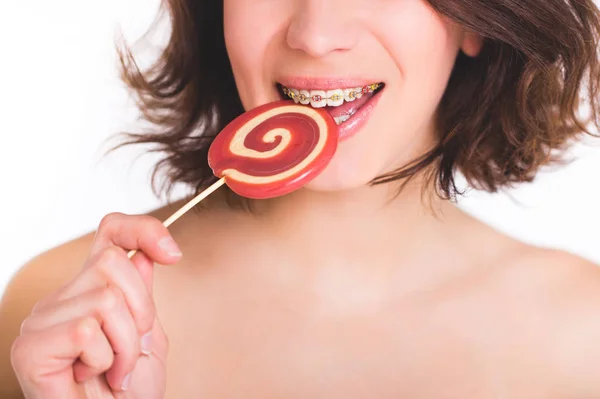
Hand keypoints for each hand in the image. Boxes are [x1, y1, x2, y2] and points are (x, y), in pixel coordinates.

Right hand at [10, 213, 181, 397]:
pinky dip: (104, 359)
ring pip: (106, 300)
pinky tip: (93, 376)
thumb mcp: (149, 337)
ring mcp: (42, 320)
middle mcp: (62, 298)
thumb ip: (142, 297)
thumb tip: (143, 256)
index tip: (172, 254)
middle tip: (134, 350)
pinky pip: (86, 330)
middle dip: (141, 310)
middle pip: (113, 263)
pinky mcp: (30, 347)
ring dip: (126, 345)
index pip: (110, 233)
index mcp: (91, 289)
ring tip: (117, 370)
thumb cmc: (129, 392)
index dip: (142, 229)